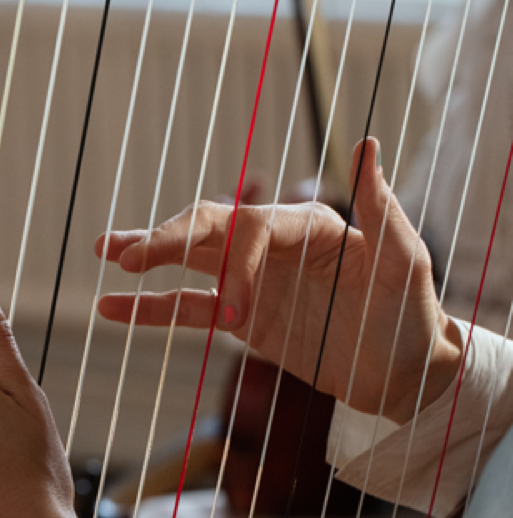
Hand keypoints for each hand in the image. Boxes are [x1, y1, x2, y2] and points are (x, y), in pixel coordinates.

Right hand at [97, 139, 461, 423]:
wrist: (407, 375)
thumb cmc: (412, 317)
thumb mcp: (406, 264)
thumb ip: (381, 207)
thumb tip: (366, 143)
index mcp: (312, 225)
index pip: (254, 227)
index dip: (238, 264)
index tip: (238, 312)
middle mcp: (276, 245)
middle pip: (210, 229)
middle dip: (167, 240)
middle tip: (125, 255)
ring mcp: (256, 281)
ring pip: (191, 261)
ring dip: (148, 257)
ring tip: (105, 254)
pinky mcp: (244, 320)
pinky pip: (190, 310)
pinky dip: (152, 311)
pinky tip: (113, 310)